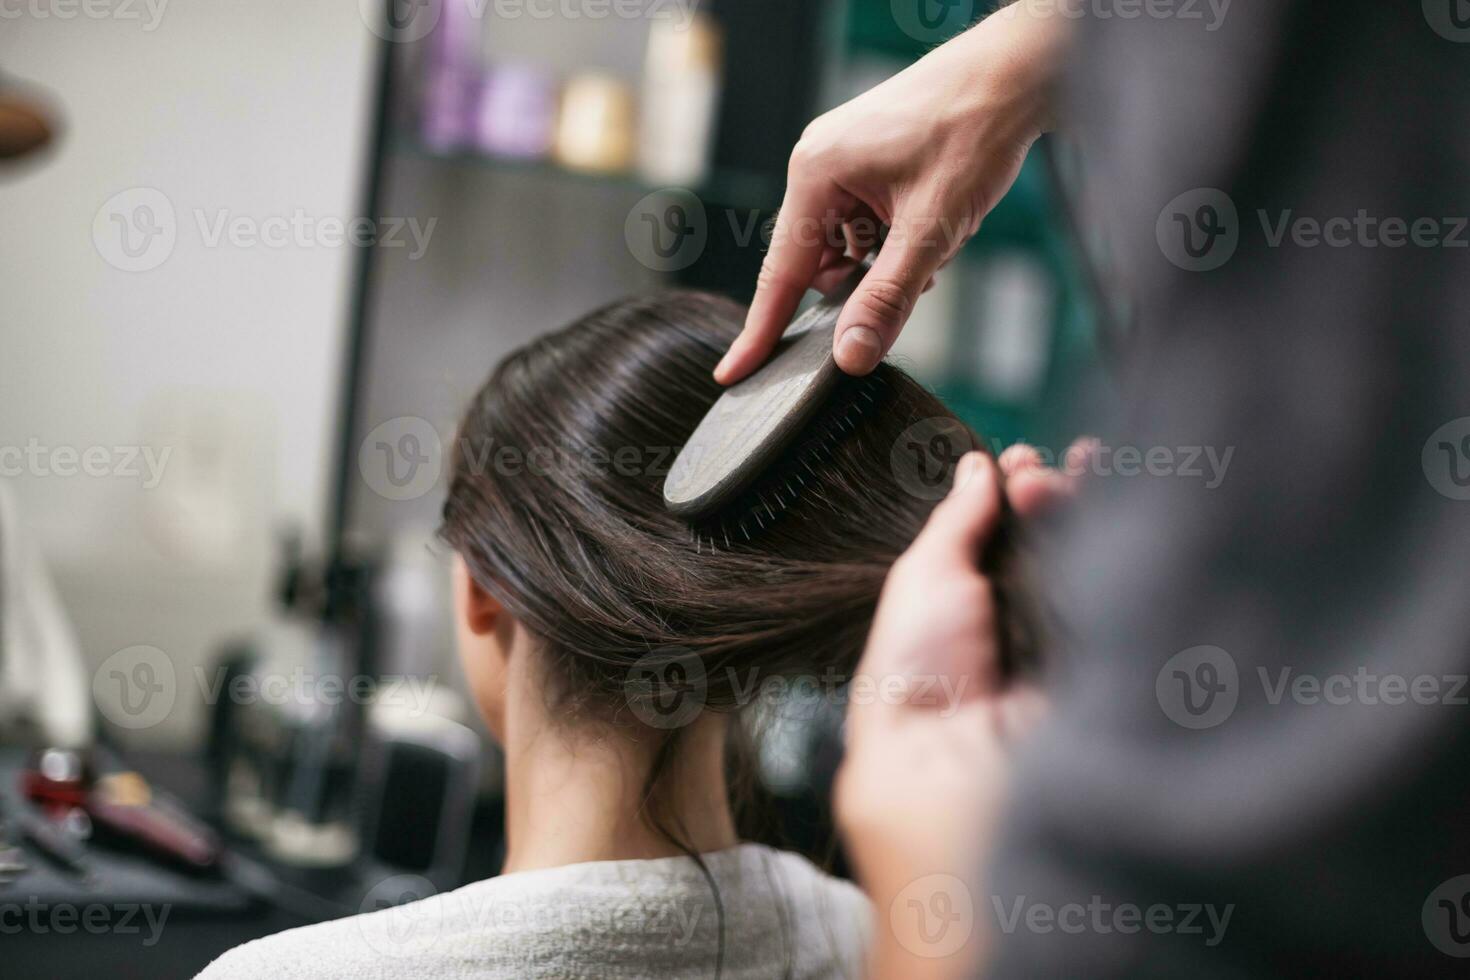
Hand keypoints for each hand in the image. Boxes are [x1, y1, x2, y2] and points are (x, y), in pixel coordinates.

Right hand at [715, 3, 1069, 383]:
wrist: (1016, 74)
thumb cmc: (973, 129)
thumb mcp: (933, 229)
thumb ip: (887, 298)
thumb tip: (850, 355)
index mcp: (815, 174)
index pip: (780, 274)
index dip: (760, 331)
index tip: (733, 375)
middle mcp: (818, 167)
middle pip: (822, 264)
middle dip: (871, 277)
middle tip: (923, 262)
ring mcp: (842, 163)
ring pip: (852, 250)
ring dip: (893, 258)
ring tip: (939, 230)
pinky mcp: (867, 165)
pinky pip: (869, 226)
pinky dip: (902, 237)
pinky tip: (936, 219)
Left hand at [835, 443, 1086, 977]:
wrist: (964, 776)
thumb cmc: (919, 688)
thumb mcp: (921, 587)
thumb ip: (953, 526)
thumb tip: (975, 466)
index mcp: (963, 628)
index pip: (998, 551)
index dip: (1011, 501)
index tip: (1018, 459)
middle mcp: (1018, 643)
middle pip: (1051, 554)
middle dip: (1056, 498)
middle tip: (1046, 464)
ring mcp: (1071, 660)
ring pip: (1094, 571)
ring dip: (1093, 512)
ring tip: (1080, 467)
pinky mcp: (1119, 675)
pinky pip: (1135, 602)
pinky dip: (1139, 551)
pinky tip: (1134, 502)